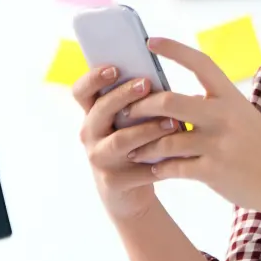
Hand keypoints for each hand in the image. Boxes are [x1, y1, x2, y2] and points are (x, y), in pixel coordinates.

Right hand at [72, 66, 179, 219]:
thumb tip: (161, 79)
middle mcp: (90, 135)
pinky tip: (179, 155)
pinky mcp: (113, 182)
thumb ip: (139, 102)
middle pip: (101, 110)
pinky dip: (159, 161)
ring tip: (173, 123)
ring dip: (147, 129)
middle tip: (147, 84)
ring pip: (120, 140)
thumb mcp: (133, 122)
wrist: (132, 193)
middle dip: (124, 95)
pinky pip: (138, 169)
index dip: (93, 78)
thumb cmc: (138, 145)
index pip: (82, 92)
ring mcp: (99, 159)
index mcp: (94, 115)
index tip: (115, 67)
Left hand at [121, 38, 260, 214]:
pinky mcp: (212, 171)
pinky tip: (152, 168)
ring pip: (165, 140)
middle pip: (169, 101)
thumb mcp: (241, 116)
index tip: (149, 42)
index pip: (200, 63)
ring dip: (142, 144)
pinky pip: (173, 167)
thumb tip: (169, 101)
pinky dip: (158, 168)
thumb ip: (210, 106)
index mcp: (231, 97)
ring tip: (131, 147)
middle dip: (141, 106)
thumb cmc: (259, 146)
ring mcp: (217, 144)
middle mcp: (223, 116)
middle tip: (126, 111)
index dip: (173, 50)